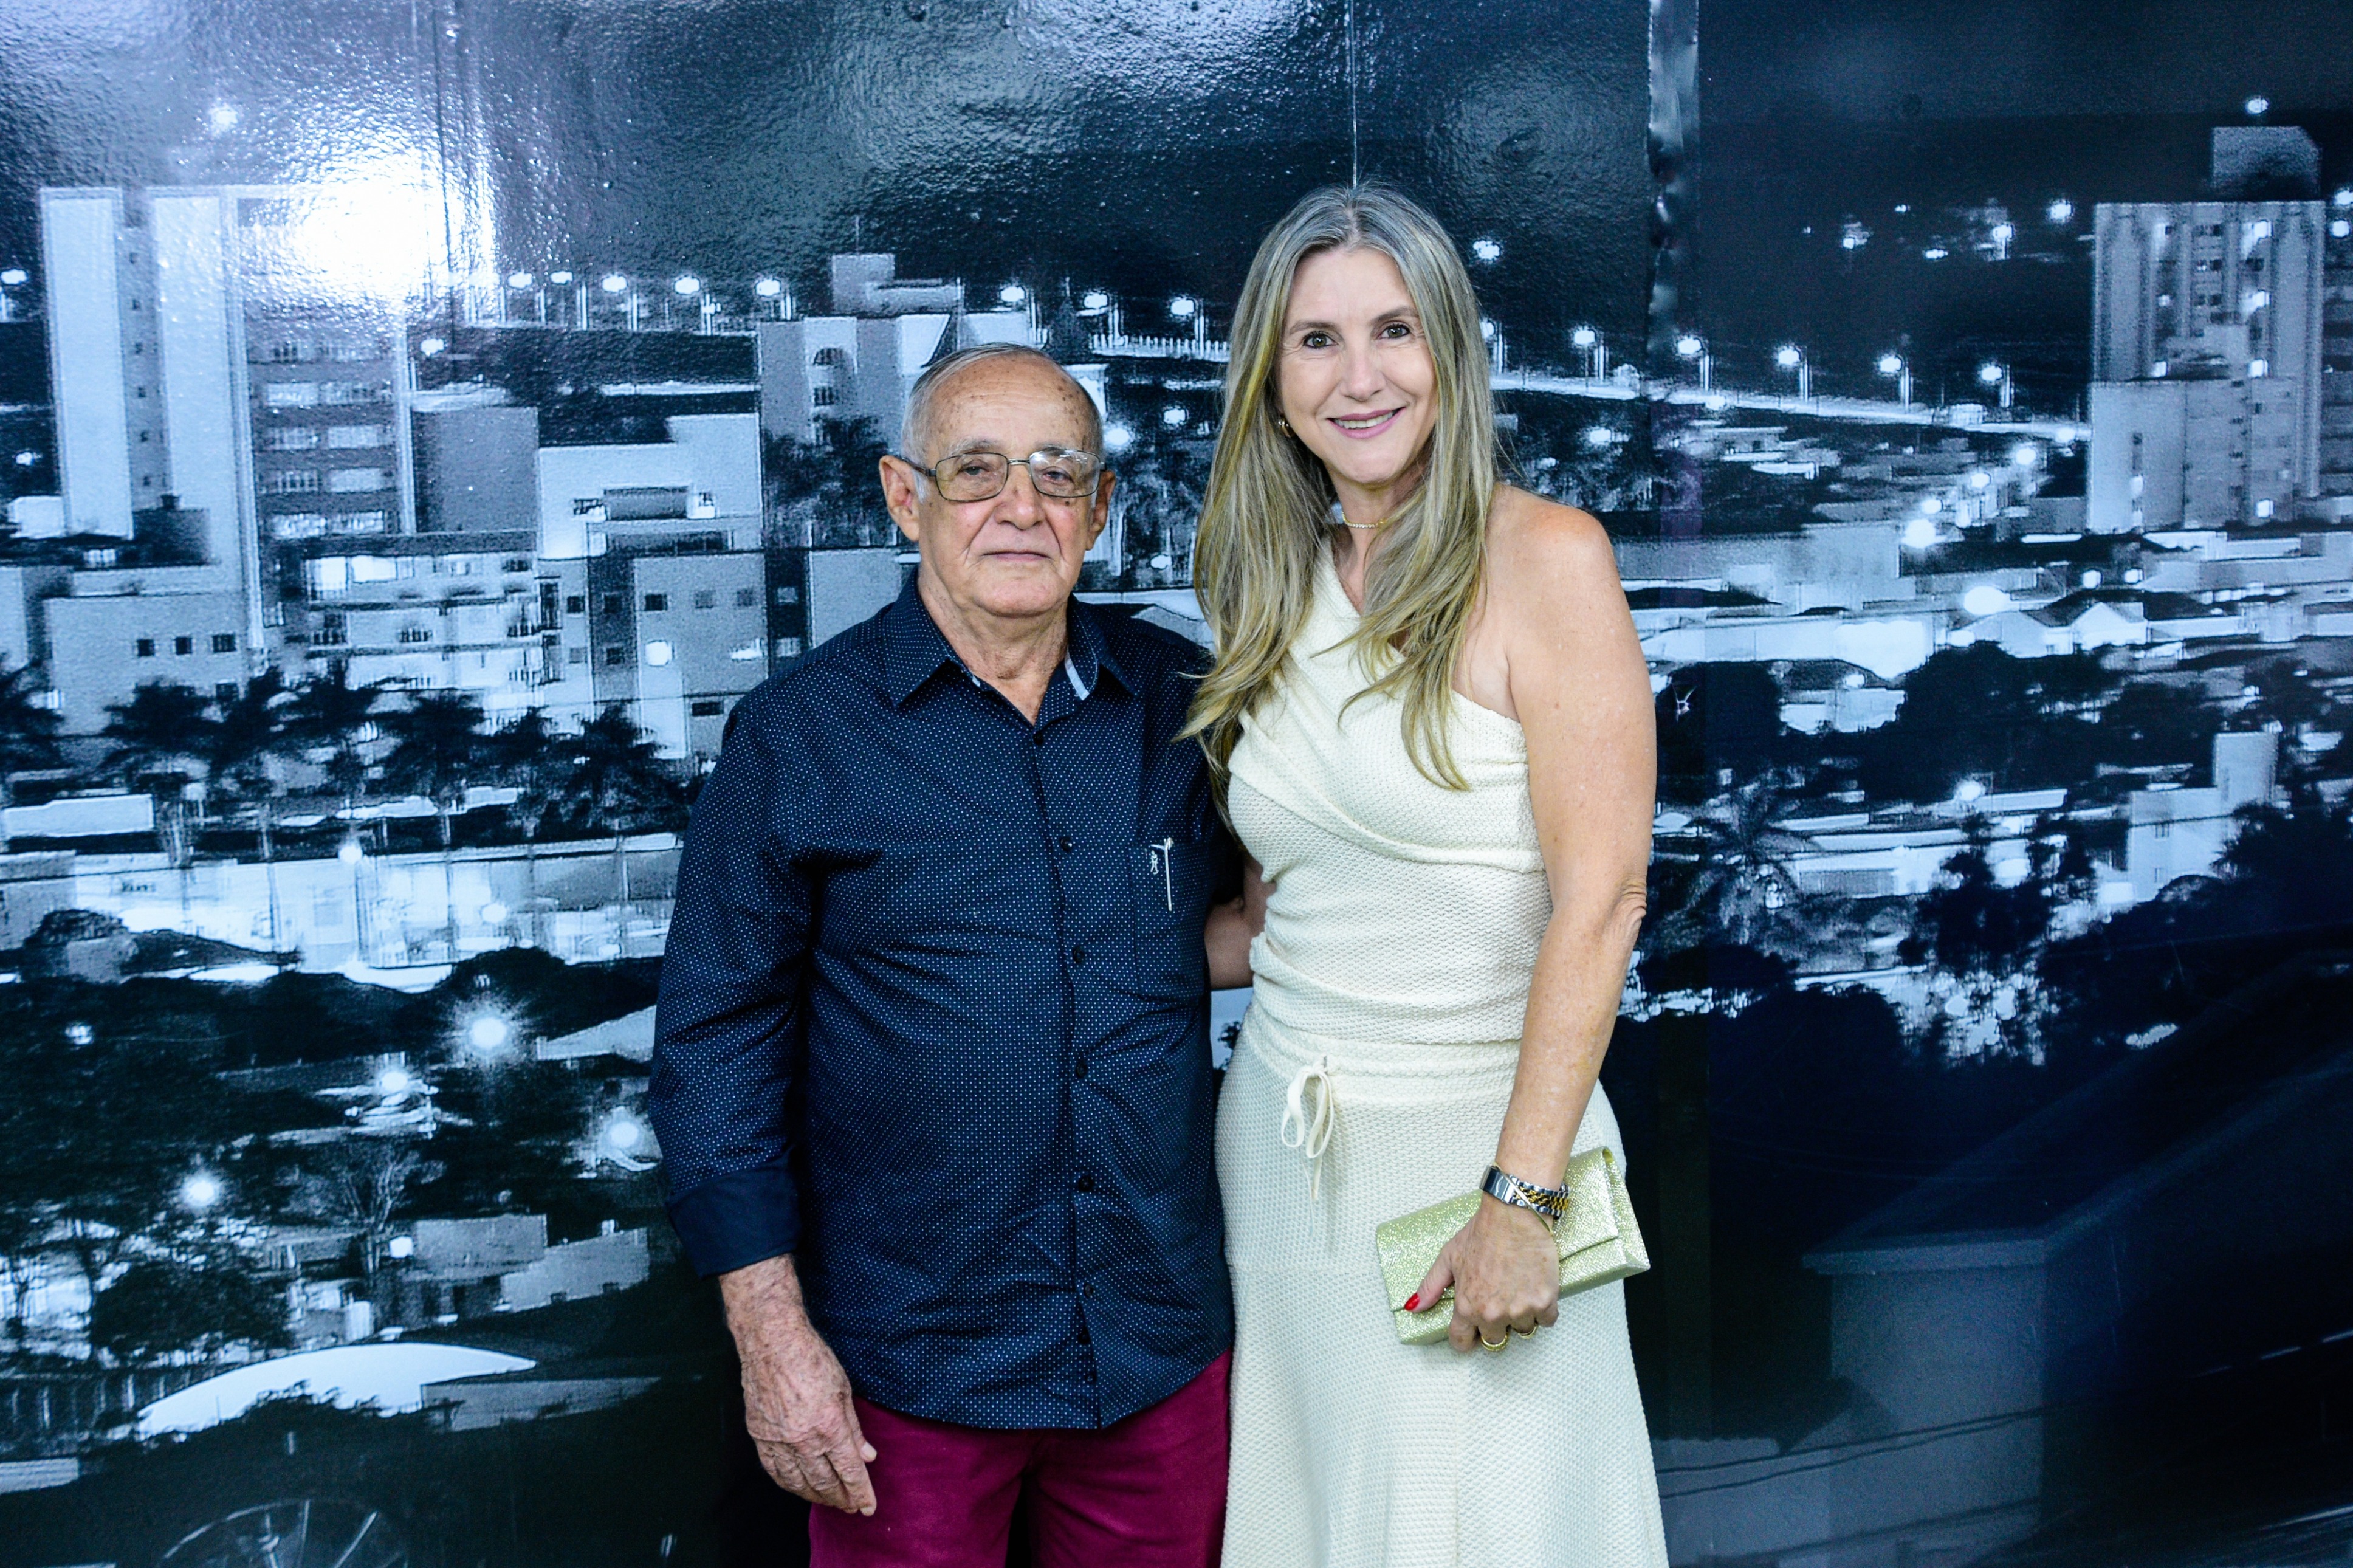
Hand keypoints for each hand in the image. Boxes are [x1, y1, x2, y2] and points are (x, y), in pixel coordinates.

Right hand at [719, 1256, 878, 1513]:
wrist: (771, 1342)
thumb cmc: (811, 1358)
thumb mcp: (844, 1390)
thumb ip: (854, 1428)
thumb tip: (867, 1456)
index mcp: (828, 1426)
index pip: (849, 1471)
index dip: (861, 1492)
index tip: (869, 1507)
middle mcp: (802, 1439)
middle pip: (824, 1482)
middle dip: (841, 1499)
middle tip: (851, 1507)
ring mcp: (777, 1440)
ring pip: (798, 1483)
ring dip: (816, 1496)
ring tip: (829, 1501)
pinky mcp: (760, 1435)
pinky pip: (774, 1471)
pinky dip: (789, 1484)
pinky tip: (798, 1487)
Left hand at [1411, 1195, 1559, 1353]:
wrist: (1514, 1214)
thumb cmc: (1482, 1232)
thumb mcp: (1449, 1257)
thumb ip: (1431, 1286)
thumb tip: (1413, 1307)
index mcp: (1466, 1306)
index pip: (1461, 1342)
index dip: (1466, 1338)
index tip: (1473, 1332)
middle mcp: (1492, 1314)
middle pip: (1495, 1339)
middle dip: (1495, 1324)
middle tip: (1498, 1299)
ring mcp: (1519, 1310)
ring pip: (1522, 1330)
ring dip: (1521, 1315)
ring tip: (1517, 1289)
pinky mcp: (1544, 1301)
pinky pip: (1546, 1320)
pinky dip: (1543, 1309)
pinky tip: (1534, 1289)